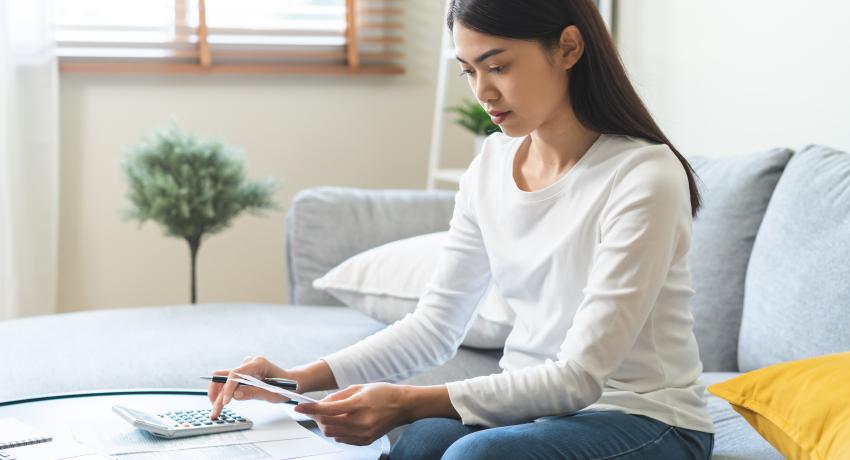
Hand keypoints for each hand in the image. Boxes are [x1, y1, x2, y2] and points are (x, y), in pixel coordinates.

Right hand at [208, 355, 294, 419]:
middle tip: (215, 411)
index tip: (225, 402)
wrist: (290, 382)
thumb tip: (235, 395)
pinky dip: (223, 394)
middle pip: (226, 376)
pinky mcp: (242, 376)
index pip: (237, 373)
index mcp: (258, 363)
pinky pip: (228, 383)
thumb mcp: (273, 393)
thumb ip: (254, 392)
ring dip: (218, 395)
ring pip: (223, 380)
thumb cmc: (285, 386)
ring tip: (216, 411)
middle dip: (219, 394)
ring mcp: (245, 369)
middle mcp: (249, 363)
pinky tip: (220, 404)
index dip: (228, 388)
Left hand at [294, 383, 409, 445]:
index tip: (299, 407)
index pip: (327, 410)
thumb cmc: (383, 393)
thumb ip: (338, 396)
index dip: (310, 409)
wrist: (403, 406)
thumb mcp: (359, 387)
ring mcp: (363, 433)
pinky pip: (342, 439)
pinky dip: (337, 431)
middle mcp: (361, 422)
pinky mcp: (365, 441)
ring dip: (326, 424)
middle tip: (314, 410)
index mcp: (358, 405)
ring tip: (330, 415)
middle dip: (316, 417)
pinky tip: (342, 422)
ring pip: (332, 433)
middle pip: (326, 424)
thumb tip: (321, 403)